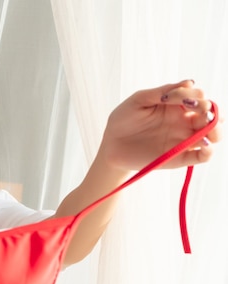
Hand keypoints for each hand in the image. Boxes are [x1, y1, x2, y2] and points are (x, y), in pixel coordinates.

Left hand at [99, 80, 221, 171]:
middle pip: (213, 115)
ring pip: (214, 135)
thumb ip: (162, 92)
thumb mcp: (139, 100)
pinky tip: (203, 145)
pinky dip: (209, 152)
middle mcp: (184, 122)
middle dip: (214, 111)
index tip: (172, 98)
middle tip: (202, 112)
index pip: (199, 97)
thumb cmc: (123, 120)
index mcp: (177, 106)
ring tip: (208, 129)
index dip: (194, 95)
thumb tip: (190, 83)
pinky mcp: (179, 158)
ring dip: (217, 130)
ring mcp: (183, 140)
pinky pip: (202, 157)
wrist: (110, 146)